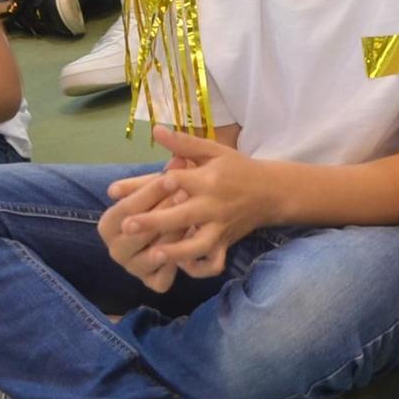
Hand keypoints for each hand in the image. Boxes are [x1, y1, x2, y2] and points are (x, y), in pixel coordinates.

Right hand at [98, 170, 186, 291]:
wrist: (179, 224)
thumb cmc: (166, 200)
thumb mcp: (164, 185)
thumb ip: (165, 175)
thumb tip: (177, 159)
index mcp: (108, 223)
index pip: (126, 208)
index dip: (149, 192)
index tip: (172, 178)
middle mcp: (115, 249)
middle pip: (134, 234)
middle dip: (160, 215)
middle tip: (184, 198)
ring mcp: (133, 268)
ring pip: (147, 258)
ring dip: (166, 241)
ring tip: (185, 226)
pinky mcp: (151, 282)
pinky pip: (160, 280)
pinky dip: (170, 271)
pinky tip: (185, 257)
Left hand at [114, 126, 268, 277]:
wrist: (272, 192)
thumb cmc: (238, 168)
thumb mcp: (214, 151)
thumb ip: (184, 143)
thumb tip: (156, 129)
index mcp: (209, 179)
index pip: (179, 181)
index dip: (157, 185)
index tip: (126, 190)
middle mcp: (214, 205)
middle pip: (183, 215)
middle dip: (154, 222)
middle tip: (126, 226)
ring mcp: (220, 227)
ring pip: (198, 245)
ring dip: (175, 251)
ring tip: (151, 255)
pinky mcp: (225, 243)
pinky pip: (213, 261)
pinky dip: (199, 268)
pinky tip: (179, 268)